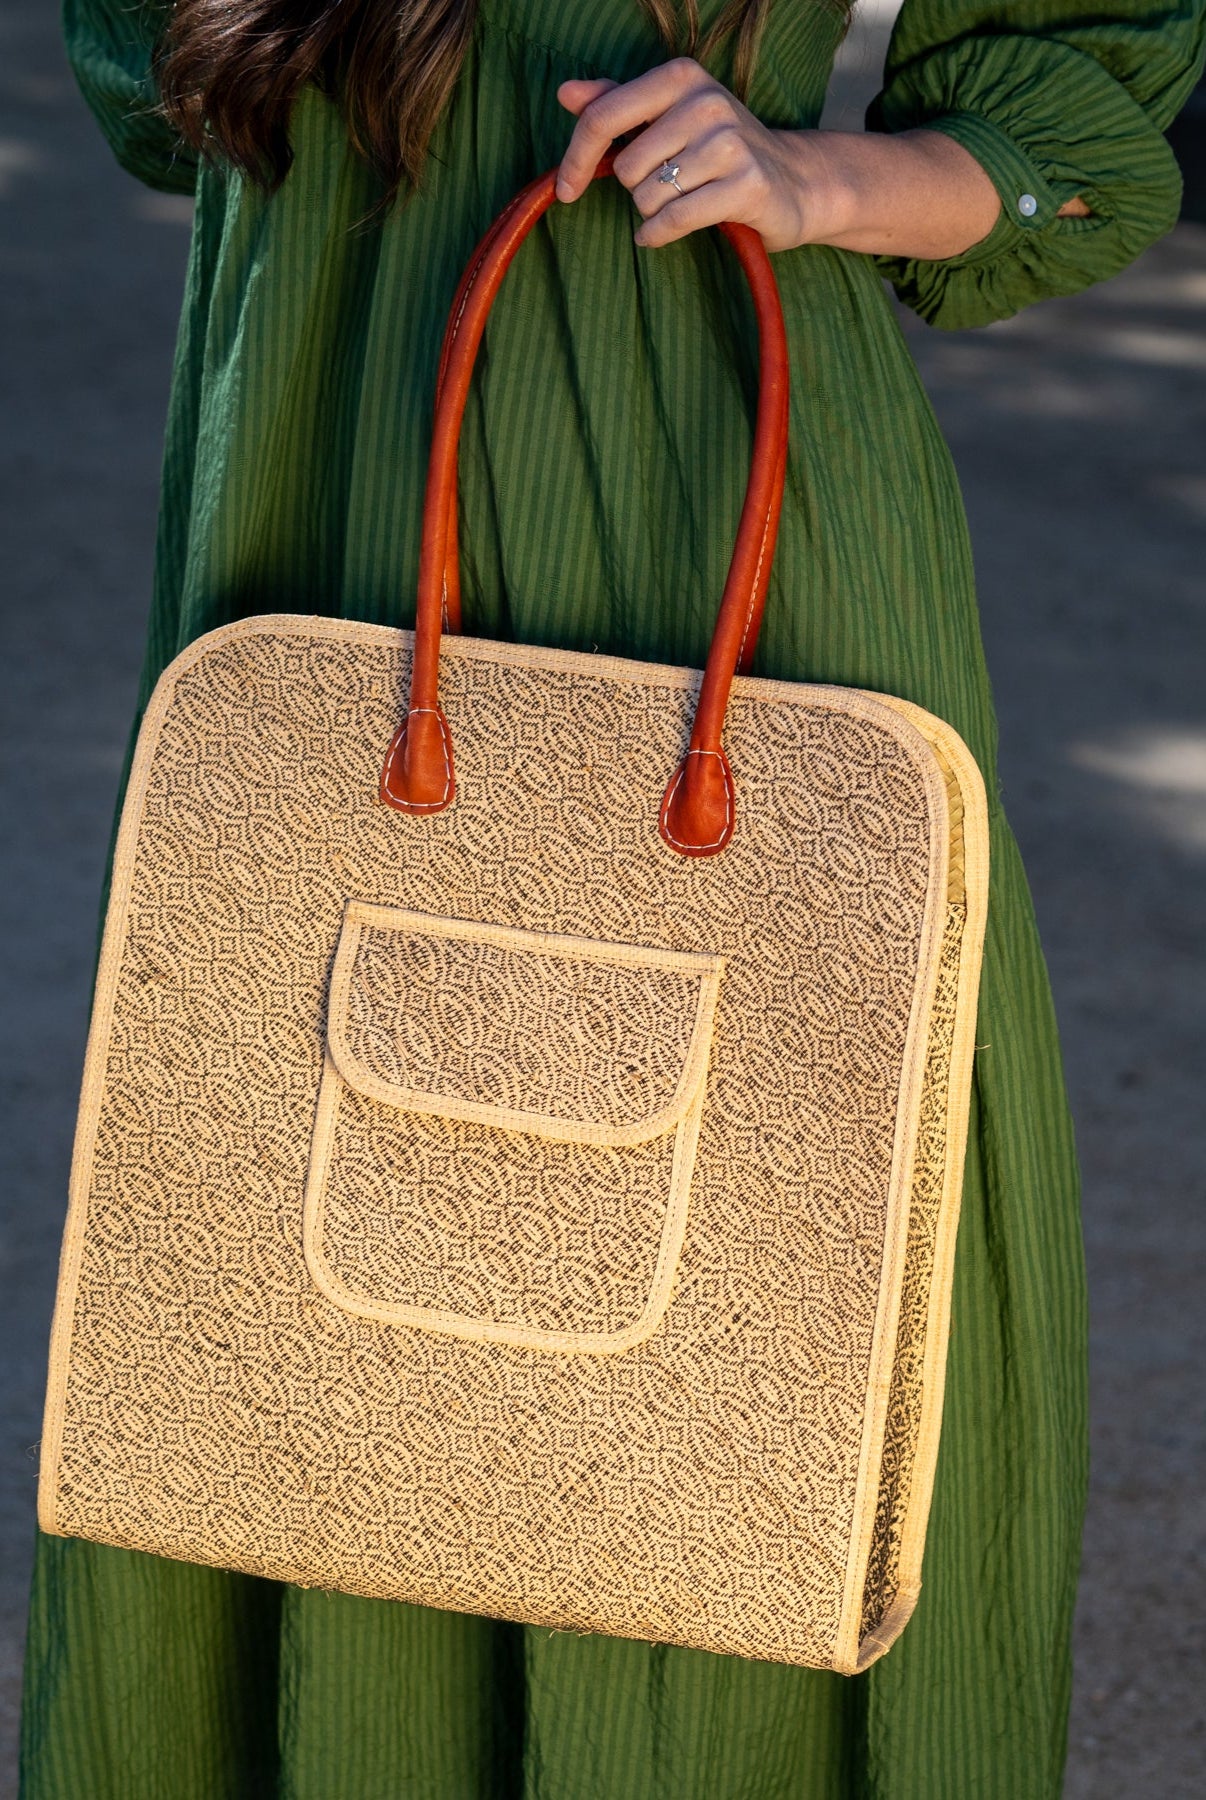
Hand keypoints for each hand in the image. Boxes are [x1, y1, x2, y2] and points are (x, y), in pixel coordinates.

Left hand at [556, 58, 815, 251]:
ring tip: (683, 202)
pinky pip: (674, 220)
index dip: (576, 158)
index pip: (603, 116)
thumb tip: (566, 93)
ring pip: (649, 196)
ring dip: (653, 212)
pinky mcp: (745, 185)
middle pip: (626, 167)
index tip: (566, 189)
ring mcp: (729, 143)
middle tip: (668, 187)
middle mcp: (705, 102)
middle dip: (636, 189)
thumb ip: (618, 104)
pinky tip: (659, 234)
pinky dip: (658, 235)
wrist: (794, 180)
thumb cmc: (721, 152)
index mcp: (681, 78)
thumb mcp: (669, 118)